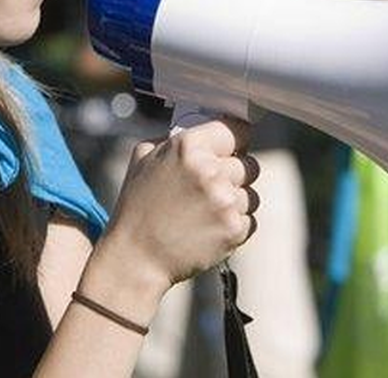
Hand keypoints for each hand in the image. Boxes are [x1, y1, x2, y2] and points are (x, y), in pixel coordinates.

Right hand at [101, 117, 258, 293]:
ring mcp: (225, 201)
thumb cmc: (138, 207)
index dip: (234, 139)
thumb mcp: (144, 158)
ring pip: (250, 193)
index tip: (232, 146)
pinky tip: (207, 228)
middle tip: (208, 187)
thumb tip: (204, 131)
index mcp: (188, 146)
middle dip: (232, 174)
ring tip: (203, 212)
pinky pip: (249, 218)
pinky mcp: (234, 229)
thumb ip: (174, 139)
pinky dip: (233, 224)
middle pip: (248, 163)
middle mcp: (210, 171)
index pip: (236, 129)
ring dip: (233, 201)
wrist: (136, 257)